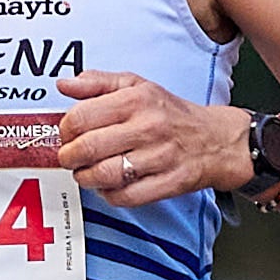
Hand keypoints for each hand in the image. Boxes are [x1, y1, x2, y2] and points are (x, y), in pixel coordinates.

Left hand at [56, 71, 252, 207]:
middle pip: (88, 148)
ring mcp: (159, 158)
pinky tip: (108, 185)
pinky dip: (109, 194)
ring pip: (104, 175)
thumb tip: (64, 85)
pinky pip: (125, 196)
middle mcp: (147, 128)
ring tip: (86, 172)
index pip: (81, 117)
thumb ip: (97, 83)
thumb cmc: (170, 113)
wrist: (215, 139)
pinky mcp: (168, 183)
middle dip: (69, 157)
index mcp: (136, 100)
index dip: (65, 130)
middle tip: (69, 157)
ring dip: (85, 178)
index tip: (67, 135)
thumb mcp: (136, 85)